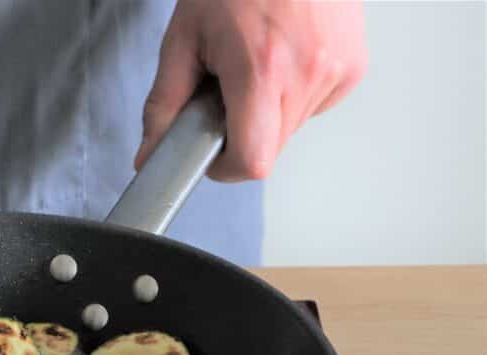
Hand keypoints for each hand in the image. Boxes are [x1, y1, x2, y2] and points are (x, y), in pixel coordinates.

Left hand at [135, 0, 366, 181]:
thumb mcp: (184, 38)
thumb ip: (164, 105)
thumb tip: (150, 154)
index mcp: (262, 69)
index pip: (252, 161)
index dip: (226, 167)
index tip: (211, 154)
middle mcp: (308, 73)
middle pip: (270, 149)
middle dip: (241, 134)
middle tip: (225, 92)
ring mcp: (338, 70)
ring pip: (290, 129)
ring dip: (266, 113)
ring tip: (255, 64)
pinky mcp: (354, 66)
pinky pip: (314, 106)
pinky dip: (291, 95)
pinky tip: (281, 58)